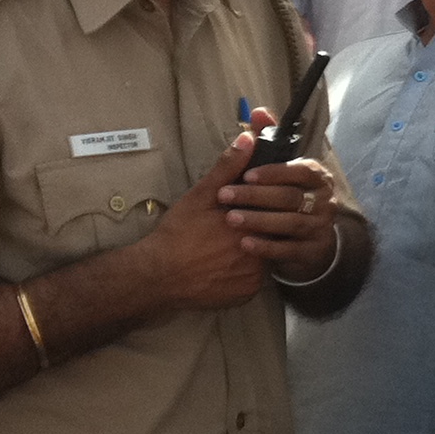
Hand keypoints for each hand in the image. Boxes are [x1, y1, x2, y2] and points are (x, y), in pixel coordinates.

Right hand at [134, 129, 271, 310]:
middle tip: (233, 232)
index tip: (251, 208)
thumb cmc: (178, 233)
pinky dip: (245, 273)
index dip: (266, 207)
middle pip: (274, 236)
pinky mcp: (247, 295)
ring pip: (266, 259)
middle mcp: (260, 251)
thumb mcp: (201, 195)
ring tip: (228, 248)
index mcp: (253, 223)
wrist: (158, 276)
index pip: (276, 211)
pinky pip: (255, 281)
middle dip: (261, 229)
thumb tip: (249, 137)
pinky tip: (226, 267)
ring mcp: (255, 277)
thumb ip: (229, 167)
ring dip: (255, 252)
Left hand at [219, 143, 341, 283]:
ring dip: (258, 220)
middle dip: (255, 196)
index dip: (273, 172)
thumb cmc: (286, 198)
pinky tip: (244, 243)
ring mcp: (321, 227)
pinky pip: (289, 250)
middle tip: (225, 196)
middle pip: (290, 197)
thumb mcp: (278, 171)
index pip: (300, 170)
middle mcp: (324, 200)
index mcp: (317, 177)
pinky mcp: (313, 252)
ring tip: (230, 219)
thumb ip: (268, 141)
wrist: (308, 241)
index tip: (246, 174)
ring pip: (290, 223)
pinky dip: (266, 247)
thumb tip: (258, 111)